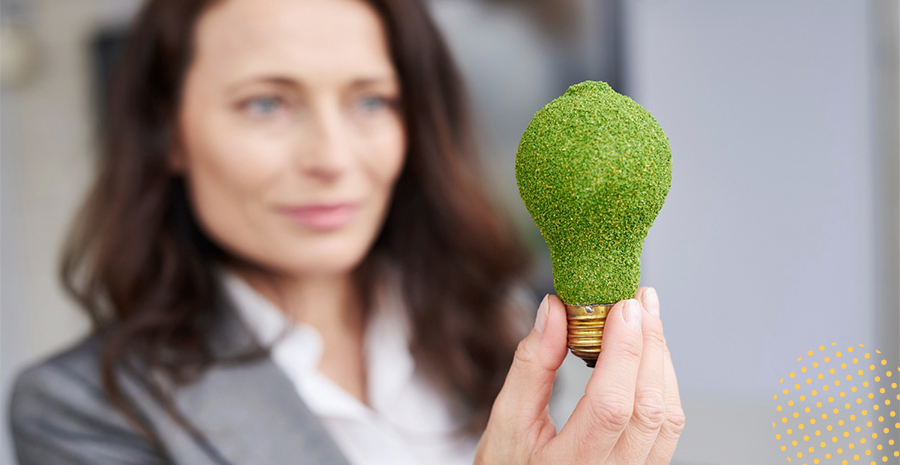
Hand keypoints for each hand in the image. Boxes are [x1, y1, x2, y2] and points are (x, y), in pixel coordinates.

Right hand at [474, 287, 683, 463]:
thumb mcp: (506, 422)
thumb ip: (531, 366)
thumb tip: (553, 311)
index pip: (611, 407)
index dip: (623, 352)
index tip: (623, 306)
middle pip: (649, 407)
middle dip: (649, 344)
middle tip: (639, 299)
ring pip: (667, 417)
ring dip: (660, 361)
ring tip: (645, 318)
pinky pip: (668, 428)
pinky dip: (663, 385)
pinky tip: (648, 356)